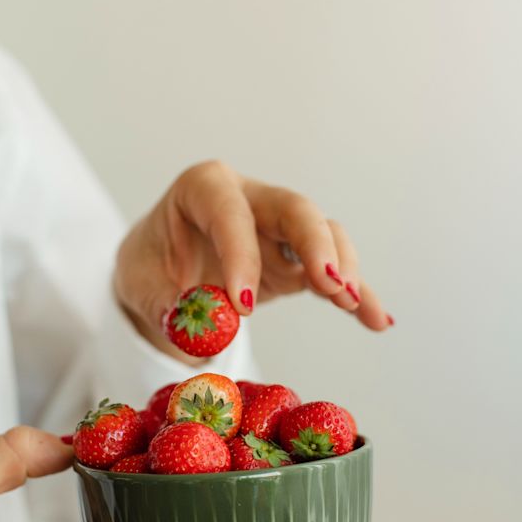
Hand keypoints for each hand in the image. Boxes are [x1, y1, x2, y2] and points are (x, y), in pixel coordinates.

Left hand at [114, 160, 392, 355]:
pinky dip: (357, 296)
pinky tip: (379, 320)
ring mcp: (280, 228)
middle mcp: (251, 199)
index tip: (244, 306)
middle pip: (295, 210)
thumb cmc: (151, 268)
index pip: (229, 213)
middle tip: (330, 285)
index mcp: (204, 188)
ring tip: (352, 303)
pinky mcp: (298, 261)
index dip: (240, 254)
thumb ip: (168, 307)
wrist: (161, 274)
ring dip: (342, 269)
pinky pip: (333, 274)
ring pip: (324, 235)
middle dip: (316, 244)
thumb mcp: (142, 286)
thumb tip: (204, 333)